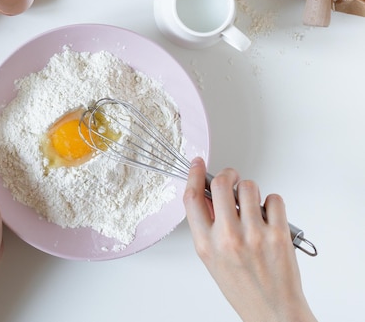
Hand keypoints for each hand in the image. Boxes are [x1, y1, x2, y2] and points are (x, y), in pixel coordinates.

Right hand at [183, 158, 316, 321]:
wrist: (272, 311)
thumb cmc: (243, 288)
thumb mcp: (212, 259)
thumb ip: (207, 228)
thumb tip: (209, 198)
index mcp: (206, 244)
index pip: (192, 198)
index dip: (194, 175)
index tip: (197, 165)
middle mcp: (227, 237)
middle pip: (220, 184)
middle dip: (227, 175)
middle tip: (232, 179)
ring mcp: (254, 234)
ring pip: (249, 187)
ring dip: (250, 190)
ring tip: (253, 205)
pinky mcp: (278, 235)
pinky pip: (274, 199)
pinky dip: (272, 202)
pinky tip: (269, 215)